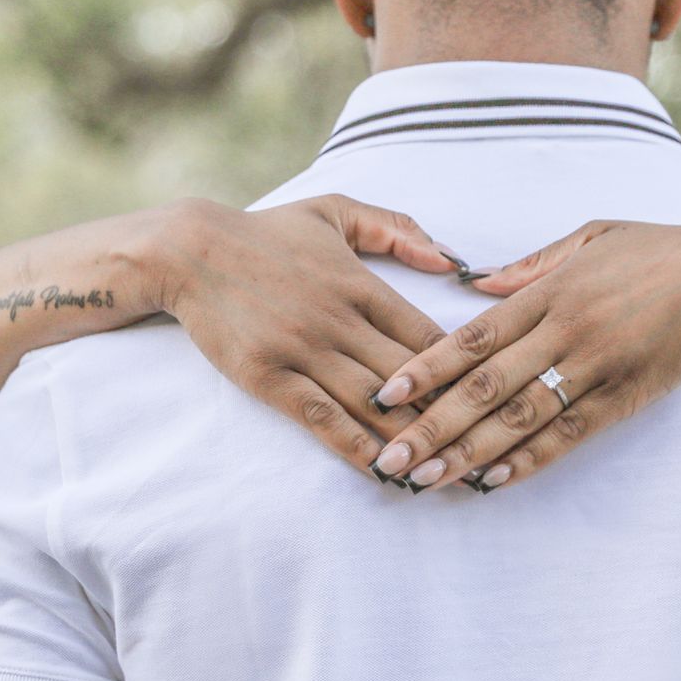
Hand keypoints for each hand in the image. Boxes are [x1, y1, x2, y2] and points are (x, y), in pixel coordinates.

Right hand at [129, 194, 469, 477]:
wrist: (190, 249)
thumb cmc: (267, 232)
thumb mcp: (336, 210)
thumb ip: (397, 228)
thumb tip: (451, 260)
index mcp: (362, 283)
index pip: (428, 335)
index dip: (464, 370)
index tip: (490, 396)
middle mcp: (339, 320)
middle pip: (411, 376)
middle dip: (450, 414)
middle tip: (488, 447)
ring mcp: (304, 350)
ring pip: (372, 403)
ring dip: (411, 439)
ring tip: (448, 471)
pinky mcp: (269, 377)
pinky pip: (321, 418)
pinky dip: (355, 446)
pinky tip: (383, 469)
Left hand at [359, 212, 680, 491]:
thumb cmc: (656, 250)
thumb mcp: (589, 238)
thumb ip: (530, 266)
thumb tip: (476, 284)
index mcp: (549, 291)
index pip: (473, 337)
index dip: (426, 368)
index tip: (385, 394)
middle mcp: (565, 330)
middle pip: (484, 386)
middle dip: (431, 426)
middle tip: (390, 458)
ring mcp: (597, 365)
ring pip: (520, 417)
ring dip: (468, 453)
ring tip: (426, 479)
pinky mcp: (627, 395)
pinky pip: (570, 433)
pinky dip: (530, 458)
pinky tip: (493, 480)